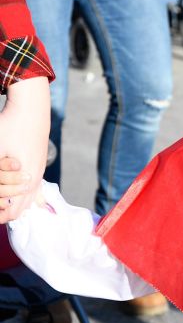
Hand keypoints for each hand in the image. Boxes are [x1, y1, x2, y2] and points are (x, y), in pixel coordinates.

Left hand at [0, 76, 49, 222]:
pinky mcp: (39, 165)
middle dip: (5, 212)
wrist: (31, 111)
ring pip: (30, 200)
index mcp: (25, 180)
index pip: (12, 211)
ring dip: (15, 204)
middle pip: (21, 209)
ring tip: (2, 202)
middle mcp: (34, 180)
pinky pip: (35, 189)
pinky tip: (19, 195)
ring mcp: (39, 173)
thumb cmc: (10, 127)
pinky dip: (25, 195)